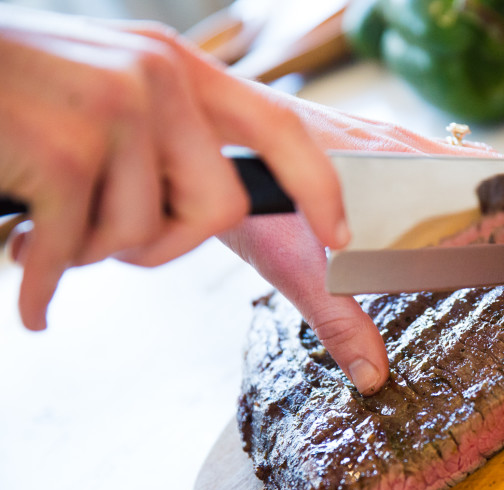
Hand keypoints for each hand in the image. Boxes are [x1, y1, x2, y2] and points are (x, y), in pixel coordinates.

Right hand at [0, 6, 343, 329]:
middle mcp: (158, 77)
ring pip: (144, 236)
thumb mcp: (99, 96)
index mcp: (177, 67)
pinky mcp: (67, 149)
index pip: (281, 126)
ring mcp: (115, 109)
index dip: (318, 186)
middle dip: (163, 245)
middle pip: (220, 209)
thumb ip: (159, 142)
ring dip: (87, 250)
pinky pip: (78, 250)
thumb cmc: (7, 93)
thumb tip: (206, 214)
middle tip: (103, 240)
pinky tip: (20, 267)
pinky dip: (41, 278)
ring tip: (41, 220)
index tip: (340, 235)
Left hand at [219, 97, 503, 394]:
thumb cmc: (252, 199)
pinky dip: (457, 188)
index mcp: (400, 183)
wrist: (204, 136)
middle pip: (483, 188)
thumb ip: (339, 322)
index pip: (482, 216)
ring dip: (491, 207)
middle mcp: (402, 152)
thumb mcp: (296, 269)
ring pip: (460, 169)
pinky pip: (431, 160)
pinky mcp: (369, 139)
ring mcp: (387, 140)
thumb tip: (375, 378)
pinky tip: (455, 209)